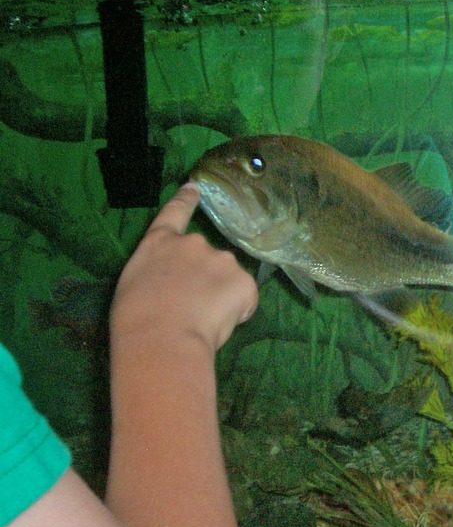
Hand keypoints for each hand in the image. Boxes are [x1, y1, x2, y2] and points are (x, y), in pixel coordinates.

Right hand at [111, 183, 257, 352]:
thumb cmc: (135, 319)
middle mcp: (194, 243)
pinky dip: (238, 311)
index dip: (186, 200)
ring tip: (202, 319)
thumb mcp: (133, 286)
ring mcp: (222, 259)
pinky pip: (245, 298)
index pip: (174, 213)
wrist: (163, 339)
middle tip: (190, 307)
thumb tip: (172, 284)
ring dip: (222, 295)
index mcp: (160, 243)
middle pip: (207, 258)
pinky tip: (218, 324)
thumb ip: (158, 273)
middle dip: (206, 279)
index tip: (195, 187)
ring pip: (229, 278)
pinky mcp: (244, 281)